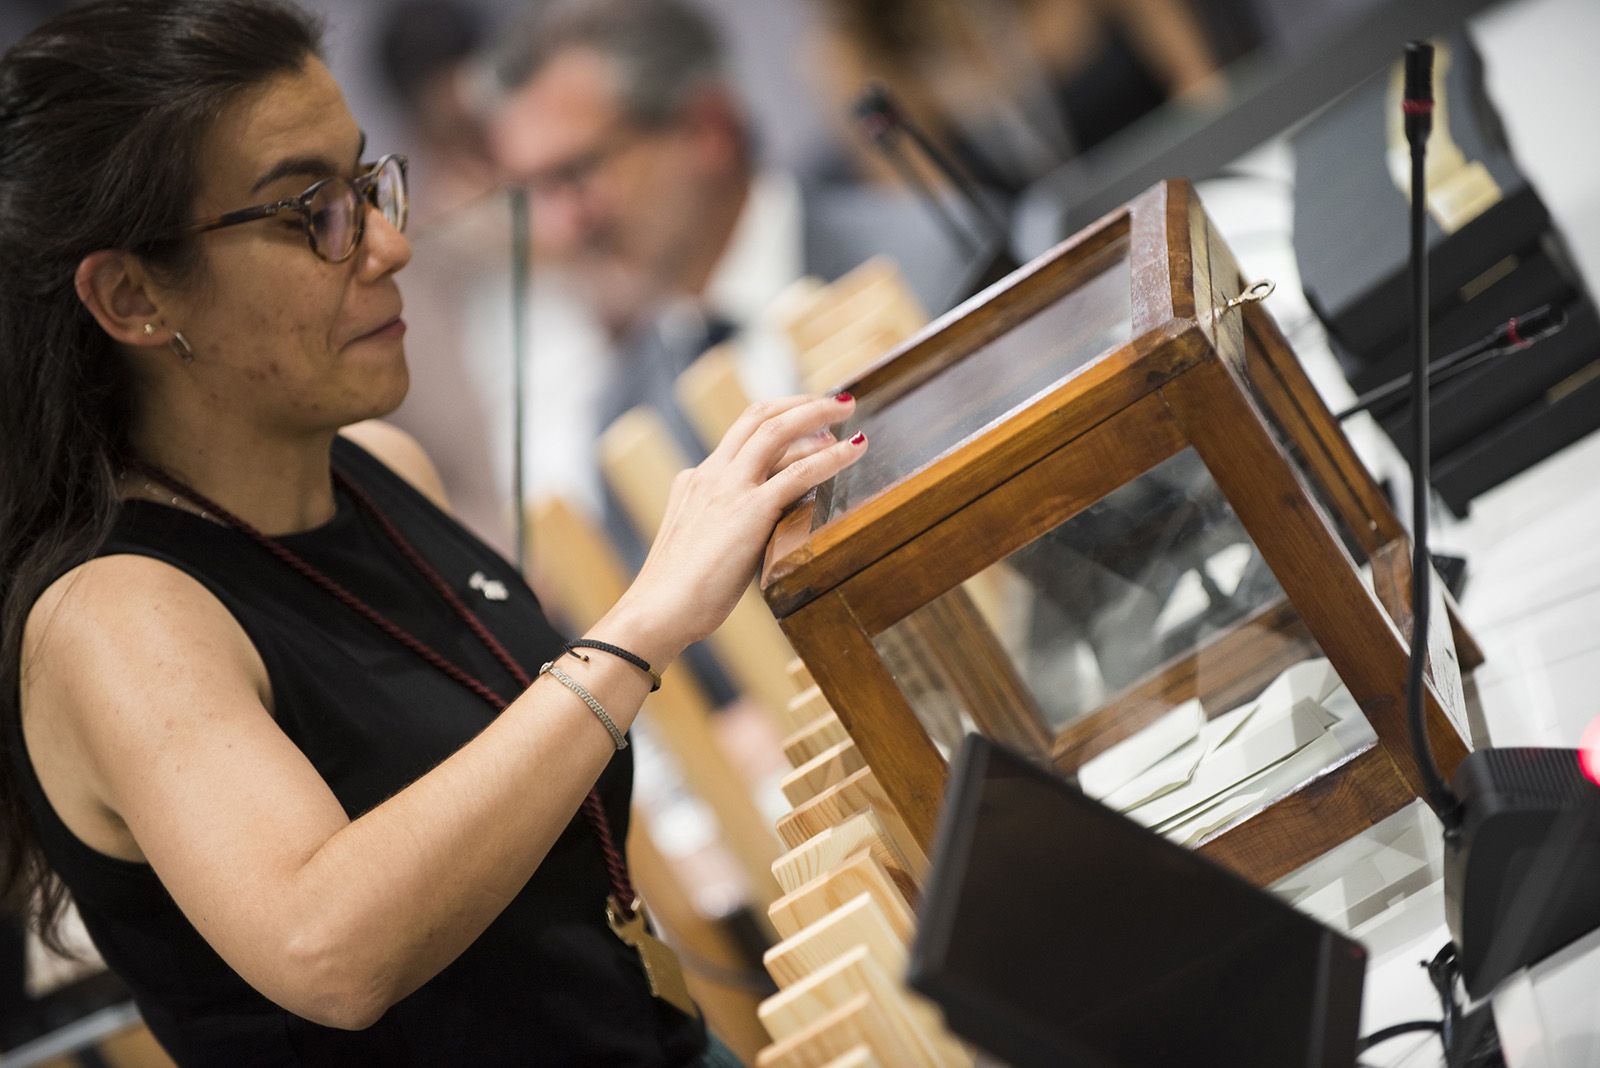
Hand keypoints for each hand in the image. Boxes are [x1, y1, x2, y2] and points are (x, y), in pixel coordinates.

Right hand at [606, 393, 866, 662]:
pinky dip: (832, 456)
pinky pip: (799, 473)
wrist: (658, 610)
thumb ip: (720, 527)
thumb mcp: (697, 546)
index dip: (776, 418)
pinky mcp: (750, 510)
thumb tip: (750, 532)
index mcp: (696, 480)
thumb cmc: (676, 595)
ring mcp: (729, 488)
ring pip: (778, 430)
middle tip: (834, 403)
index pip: (740, 433)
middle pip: (759, 417)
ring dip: (817, 413)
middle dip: (799, 402)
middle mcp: (712, 474)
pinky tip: (856, 448)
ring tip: (848, 409)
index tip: (804, 417)